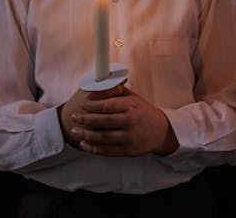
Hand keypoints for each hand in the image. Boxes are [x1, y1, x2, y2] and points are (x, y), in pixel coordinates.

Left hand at [61, 84, 177, 156]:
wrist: (162, 131)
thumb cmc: (143, 112)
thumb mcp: (133, 98)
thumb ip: (115, 90)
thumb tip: (97, 85)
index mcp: (130, 106)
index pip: (107, 105)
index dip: (92, 105)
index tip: (82, 104)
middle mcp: (130, 121)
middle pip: (103, 121)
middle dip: (85, 119)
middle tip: (73, 117)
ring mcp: (129, 137)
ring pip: (104, 137)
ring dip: (87, 135)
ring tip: (75, 131)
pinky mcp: (128, 151)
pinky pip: (108, 151)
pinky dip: (94, 148)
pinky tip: (85, 144)